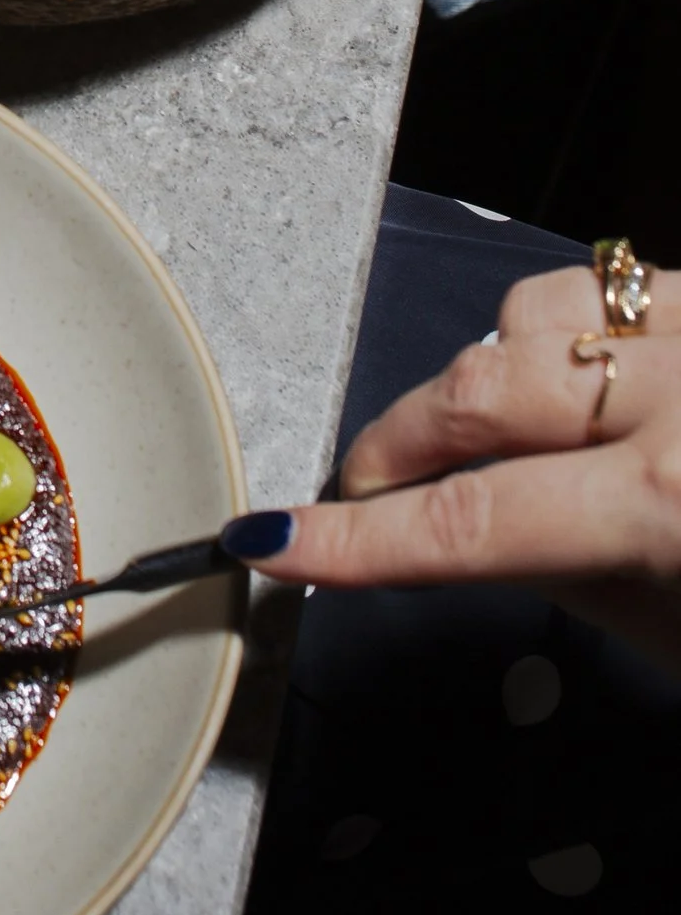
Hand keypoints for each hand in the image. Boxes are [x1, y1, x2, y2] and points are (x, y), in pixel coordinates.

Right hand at [247, 260, 680, 668]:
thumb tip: (461, 532)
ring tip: (484, 436)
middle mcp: (678, 396)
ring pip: (523, 316)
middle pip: (475, 394)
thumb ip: (563, 570)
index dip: (358, 539)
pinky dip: (550, 329)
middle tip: (364, 491)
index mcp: (671, 501)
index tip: (274, 542)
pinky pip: (591, 285)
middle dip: (396, 444)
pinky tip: (562, 381)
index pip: (471, 522)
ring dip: (480, 375)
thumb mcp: (671, 629)